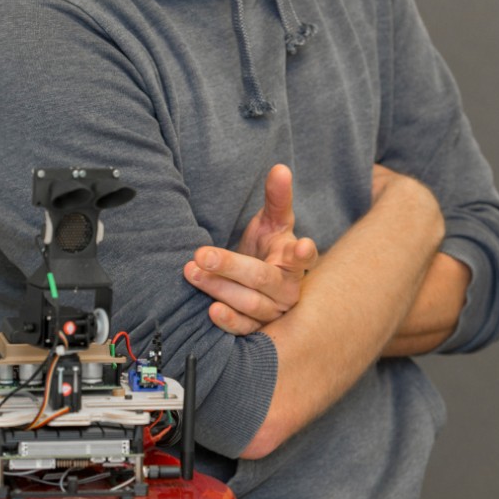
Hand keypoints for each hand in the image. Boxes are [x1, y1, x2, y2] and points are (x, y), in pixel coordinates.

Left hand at [183, 164, 317, 333]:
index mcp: (294, 261)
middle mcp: (288, 289)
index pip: (304, 258)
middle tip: (202, 255)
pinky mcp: (258, 330)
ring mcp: (274, 312)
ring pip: (249, 303)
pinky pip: (244, 329)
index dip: (303, 253)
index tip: (300, 246)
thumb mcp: (273, 223)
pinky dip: (228, 321)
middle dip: (231, 266)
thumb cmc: (269, 249)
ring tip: (193, 273)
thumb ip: (276, 198)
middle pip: (262, 278)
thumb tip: (280, 168)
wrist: (258, 284)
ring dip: (219, 288)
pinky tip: (210, 310)